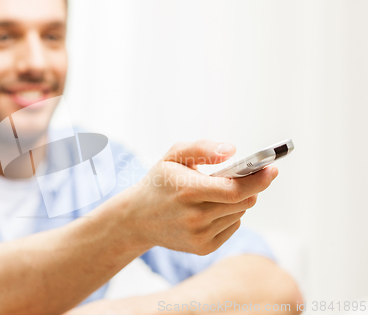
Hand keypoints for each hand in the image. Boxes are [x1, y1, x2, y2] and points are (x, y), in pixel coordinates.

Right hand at [124, 139, 278, 255]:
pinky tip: (210, 209)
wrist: (137, 218)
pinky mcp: (203, 248)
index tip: (272, 168)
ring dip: (237, 201)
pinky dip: (228, 215)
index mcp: (188, 190)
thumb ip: (202, 147)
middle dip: (250, 187)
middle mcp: (194, 217)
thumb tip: (232, 151)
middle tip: (246, 176)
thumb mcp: (173, 156)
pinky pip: (232, 226)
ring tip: (216, 193)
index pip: (235, 189)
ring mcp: (199, 235)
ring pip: (240, 213)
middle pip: (244, 202)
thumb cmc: (159, 183)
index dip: (258, 180)